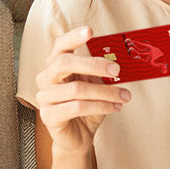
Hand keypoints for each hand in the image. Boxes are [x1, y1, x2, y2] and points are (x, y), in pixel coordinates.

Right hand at [33, 26, 131, 154]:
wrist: (77, 138)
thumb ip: (101, 73)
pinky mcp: (49, 116)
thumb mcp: (96, 86)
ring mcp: (45, 98)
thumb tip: (117, 62)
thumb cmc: (86, 108)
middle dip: (93, 64)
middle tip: (117, 68)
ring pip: (77, 89)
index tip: (90, 30)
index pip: (60, 46)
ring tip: (124, 96)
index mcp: (56, 66)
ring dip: (106, 92)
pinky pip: (77, 107)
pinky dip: (101, 106)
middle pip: (64, 63)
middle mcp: (46, 79)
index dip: (73, 36)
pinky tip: (115, 107)